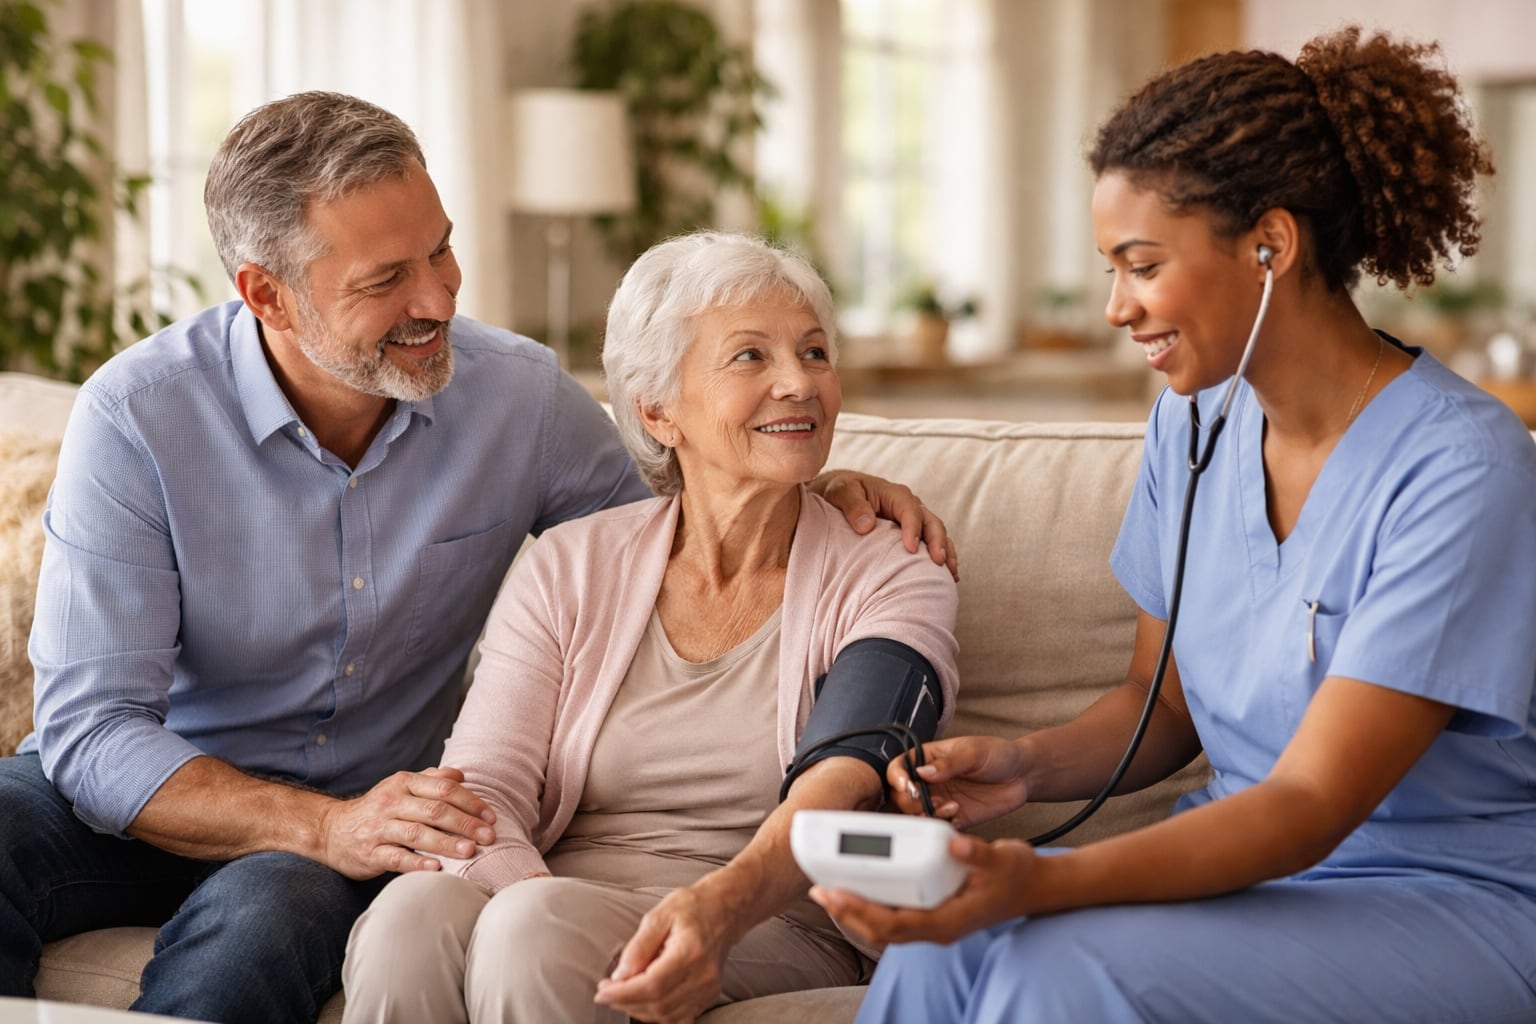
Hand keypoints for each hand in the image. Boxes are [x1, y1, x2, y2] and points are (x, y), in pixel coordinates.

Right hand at [316, 766, 495, 878]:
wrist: (330, 830)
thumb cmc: (377, 809)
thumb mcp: (400, 787)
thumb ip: (431, 779)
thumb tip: (461, 774)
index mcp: (403, 783)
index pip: (443, 789)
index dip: (470, 802)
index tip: (491, 817)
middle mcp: (391, 802)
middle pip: (434, 810)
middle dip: (465, 824)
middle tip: (489, 836)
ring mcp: (379, 828)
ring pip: (417, 833)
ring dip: (446, 843)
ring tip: (470, 851)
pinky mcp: (369, 853)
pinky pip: (396, 857)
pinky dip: (417, 863)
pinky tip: (437, 868)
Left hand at [593, 885, 735, 1023]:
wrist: (725, 909)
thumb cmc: (692, 906)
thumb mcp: (659, 915)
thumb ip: (638, 946)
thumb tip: (619, 976)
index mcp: (691, 952)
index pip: (653, 986)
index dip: (623, 994)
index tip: (602, 990)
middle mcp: (704, 976)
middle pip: (658, 1004)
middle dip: (625, 1002)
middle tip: (607, 989)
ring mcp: (709, 989)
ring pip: (666, 1015)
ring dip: (638, 1009)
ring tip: (621, 993)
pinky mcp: (709, 996)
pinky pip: (678, 1018)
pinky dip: (656, 1014)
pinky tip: (643, 1000)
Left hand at [811, 469, 958, 579]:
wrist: (840, 497)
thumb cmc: (840, 493)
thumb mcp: (840, 493)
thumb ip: (852, 506)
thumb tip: (867, 526)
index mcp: (894, 494)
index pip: (910, 510)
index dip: (913, 528)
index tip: (910, 549)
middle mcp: (910, 506)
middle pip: (931, 522)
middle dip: (938, 542)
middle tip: (939, 563)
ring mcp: (915, 521)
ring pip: (937, 534)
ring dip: (946, 553)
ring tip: (950, 575)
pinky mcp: (914, 535)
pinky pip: (932, 545)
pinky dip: (942, 558)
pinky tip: (947, 578)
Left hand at [811, 834, 1034, 945]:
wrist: (1038, 887)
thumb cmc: (1019, 874)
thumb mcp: (1004, 858)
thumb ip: (978, 852)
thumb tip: (953, 843)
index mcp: (949, 920)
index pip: (894, 924)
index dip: (861, 911)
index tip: (836, 893)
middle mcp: (937, 927)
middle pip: (880, 931)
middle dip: (847, 912)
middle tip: (819, 890)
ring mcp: (934, 923)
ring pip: (884, 927)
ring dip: (855, 911)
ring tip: (828, 890)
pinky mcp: (933, 913)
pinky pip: (894, 916)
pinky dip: (871, 904)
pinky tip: (858, 887)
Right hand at [888, 736, 1029, 829]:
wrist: (1023, 775)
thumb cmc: (998, 754)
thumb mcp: (973, 752)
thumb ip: (948, 763)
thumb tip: (922, 772)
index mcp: (929, 758)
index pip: (900, 767)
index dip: (898, 777)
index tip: (908, 785)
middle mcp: (931, 781)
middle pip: (902, 795)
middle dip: (911, 801)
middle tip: (929, 800)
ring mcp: (941, 800)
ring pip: (916, 814)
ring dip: (926, 814)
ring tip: (949, 807)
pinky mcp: (954, 817)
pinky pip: (938, 827)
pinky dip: (942, 825)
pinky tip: (957, 813)